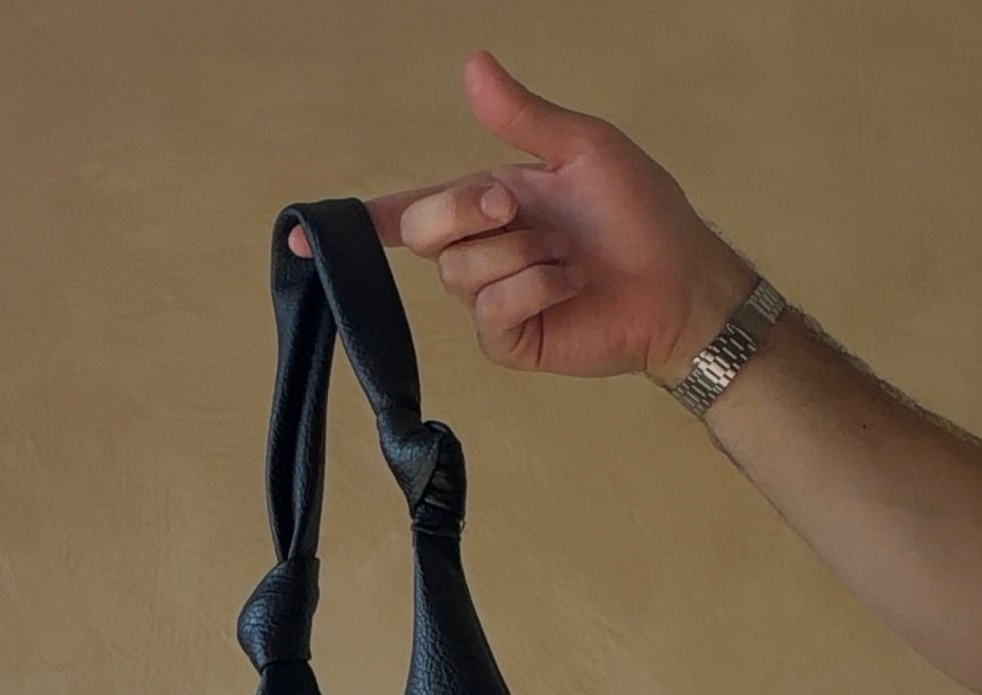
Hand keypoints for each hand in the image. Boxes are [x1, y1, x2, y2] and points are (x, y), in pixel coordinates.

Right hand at [286, 51, 758, 384]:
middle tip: (520, 208)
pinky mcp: (512, 342)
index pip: (410, 214)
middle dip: (468, 213)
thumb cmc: (641, 213)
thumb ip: (522, 117)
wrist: (680, 281)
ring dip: (521, 256)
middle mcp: (482, 254)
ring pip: (462, 275)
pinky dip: (531, 291)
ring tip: (567, 258)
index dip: (361, 223)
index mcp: (487, 204)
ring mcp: (494, 302)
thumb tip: (472, 66)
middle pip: (428, 236)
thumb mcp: (582, 147)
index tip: (301, 235)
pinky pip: (491, 314)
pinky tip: (566, 286)